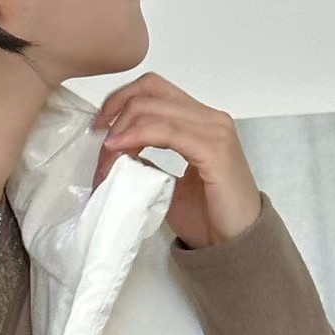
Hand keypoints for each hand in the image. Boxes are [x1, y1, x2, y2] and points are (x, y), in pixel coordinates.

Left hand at [90, 72, 262, 249]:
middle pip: (150, 91)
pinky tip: (119, 151)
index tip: (98, 129)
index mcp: (200, 122)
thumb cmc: (208, 218)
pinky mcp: (214, 150)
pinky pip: (168, 131)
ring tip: (105, 160)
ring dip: (121, 131)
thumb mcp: (168, 185)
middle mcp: (209, 118)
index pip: (155, 90)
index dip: (120, 102)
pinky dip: (137, 136)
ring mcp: (214, 131)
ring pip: (154, 109)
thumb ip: (149, 163)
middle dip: (115, 116)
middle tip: (100, 151)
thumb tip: (123, 155)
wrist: (236, 244)